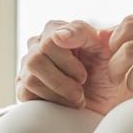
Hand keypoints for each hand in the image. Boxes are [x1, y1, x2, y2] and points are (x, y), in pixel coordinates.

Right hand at [17, 19, 132, 114]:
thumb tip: (58, 35)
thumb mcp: (104, 47)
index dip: (67, 59)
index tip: (83, 76)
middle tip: (82, 85)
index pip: (51, 37)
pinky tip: (66, 102)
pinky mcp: (24, 89)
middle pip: (37, 59)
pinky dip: (52, 100)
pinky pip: (28, 94)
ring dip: (60, 91)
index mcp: (56, 30)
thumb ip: (84, 33)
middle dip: (64, 79)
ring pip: (32, 78)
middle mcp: (37, 45)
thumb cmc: (106, 69)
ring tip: (78, 97)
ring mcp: (28, 67)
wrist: (108, 100)